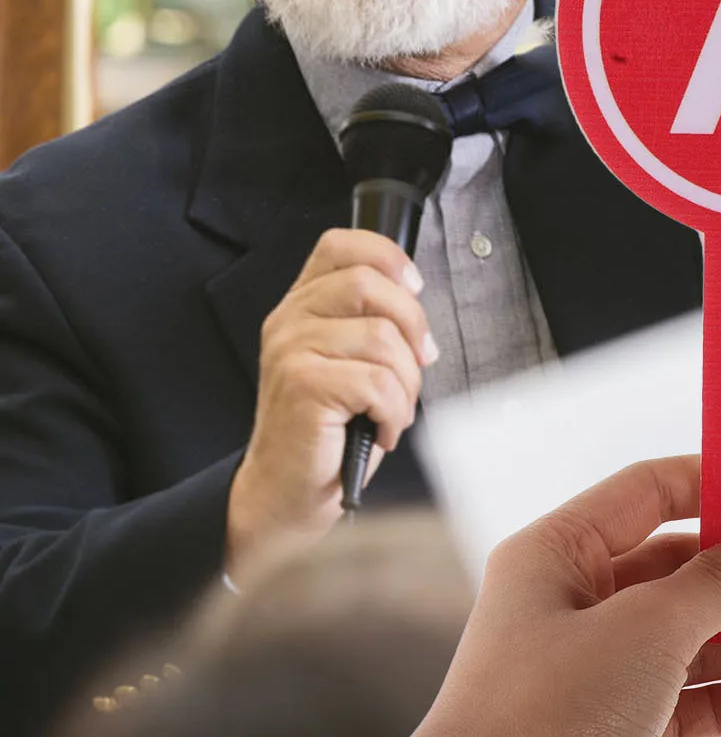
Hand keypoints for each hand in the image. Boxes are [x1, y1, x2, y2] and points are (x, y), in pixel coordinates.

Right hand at [227, 230, 435, 574]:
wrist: (286, 491)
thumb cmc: (328, 429)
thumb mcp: (349, 361)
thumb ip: (372, 321)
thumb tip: (417, 299)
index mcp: (303, 305)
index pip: (341, 245)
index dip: (387, 256)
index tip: (414, 288)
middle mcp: (290, 320)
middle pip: (371, 285)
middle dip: (412, 326)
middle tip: (415, 364)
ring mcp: (291, 351)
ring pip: (384, 338)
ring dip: (406, 382)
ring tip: (391, 409)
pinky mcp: (303, 386)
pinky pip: (379, 382)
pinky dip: (395, 410)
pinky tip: (381, 428)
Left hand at [408, 454, 720, 736]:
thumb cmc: (542, 719)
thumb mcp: (647, 630)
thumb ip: (716, 583)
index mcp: (557, 554)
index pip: (647, 492)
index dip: (717, 486)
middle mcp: (567, 606)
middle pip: (678, 569)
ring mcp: (583, 675)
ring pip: (687, 641)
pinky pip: (678, 704)